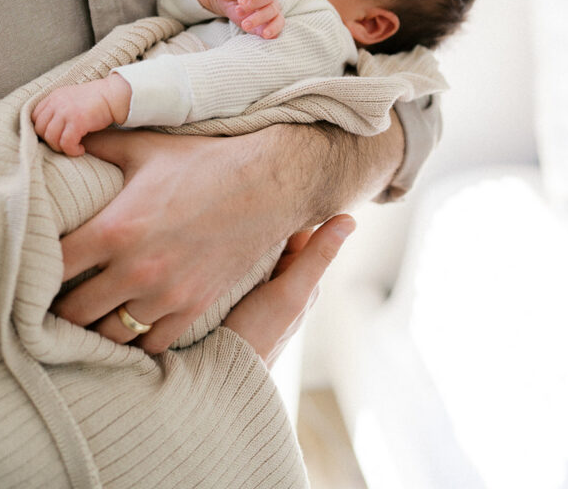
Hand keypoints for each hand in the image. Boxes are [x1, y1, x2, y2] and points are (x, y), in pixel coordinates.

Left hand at [32, 74, 130, 154]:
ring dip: (60, 147)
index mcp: (54, 97)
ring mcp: (66, 111)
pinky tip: (81, 150)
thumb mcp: (72, 99)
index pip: (35, 117)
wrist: (115, 95)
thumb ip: (58, 109)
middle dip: (50, 141)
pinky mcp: (78, 120)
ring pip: (51, 137)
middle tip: (64, 144)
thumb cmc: (97, 101)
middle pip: (40, 129)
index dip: (42, 130)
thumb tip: (47, 131)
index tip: (55, 136)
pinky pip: (66, 142)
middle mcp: (57, 102)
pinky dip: (72, 150)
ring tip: (73, 148)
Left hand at [52, 127, 300, 353]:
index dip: (36, 271)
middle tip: (55, 300)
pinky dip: (139, 338)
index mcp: (116, 228)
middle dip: (60, 307)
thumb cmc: (205, 161)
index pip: (53, 268)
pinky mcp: (194, 307)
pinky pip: (151, 344)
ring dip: (96, 327)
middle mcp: (136, 268)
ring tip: (92, 316)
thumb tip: (64, 137)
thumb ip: (101, 145)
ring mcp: (166, 294)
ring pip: (110, 336)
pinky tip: (133, 322)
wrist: (267, 183)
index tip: (35, 270)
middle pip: (73, 313)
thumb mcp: (147, 147)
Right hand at [215, 0, 284, 38]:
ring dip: (253, 5)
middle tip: (245, 24)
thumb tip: (265, 36)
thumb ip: (256, 30)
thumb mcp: (246, 24)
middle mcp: (271, 0)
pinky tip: (241, 1)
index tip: (265, 34)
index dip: (274, 28)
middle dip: (259, 18)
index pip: (279, 21)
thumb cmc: (238, 12)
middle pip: (272, 9)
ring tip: (239, 11)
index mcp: (272, 13)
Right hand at [224, 215, 354, 367]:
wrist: (217, 374)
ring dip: (247, 235)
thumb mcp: (290, 292)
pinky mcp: (237, 291)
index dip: (289, 210)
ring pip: (258, 247)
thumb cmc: (258, 335)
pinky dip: (233, 251)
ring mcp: (260, 285)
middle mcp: (286, 279)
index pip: (302, 228)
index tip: (272, 193)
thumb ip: (317, 256)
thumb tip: (350, 219)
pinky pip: (239, 261)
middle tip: (247, 204)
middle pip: (279, 236)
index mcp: (305, 277)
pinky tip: (220, 243)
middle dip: (267, 221)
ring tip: (232, 220)